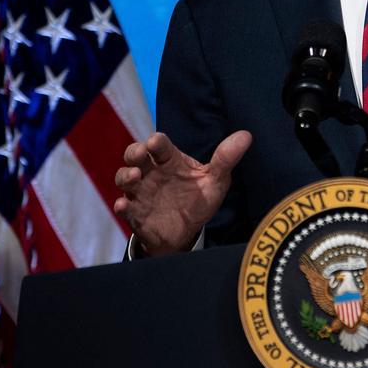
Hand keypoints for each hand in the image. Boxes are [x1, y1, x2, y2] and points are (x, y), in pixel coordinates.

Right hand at [113, 130, 251, 256]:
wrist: (187, 231)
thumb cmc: (198, 198)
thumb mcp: (215, 180)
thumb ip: (226, 159)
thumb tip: (246, 136)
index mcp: (171, 160)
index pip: (161, 145)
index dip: (157, 142)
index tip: (156, 142)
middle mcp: (152, 172)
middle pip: (135, 156)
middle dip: (134, 152)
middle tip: (140, 154)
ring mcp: (141, 192)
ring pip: (124, 178)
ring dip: (125, 176)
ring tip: (135, 177)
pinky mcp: (135, 213)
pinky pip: (123, 208)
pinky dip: (122, 206)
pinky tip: (124, 206)